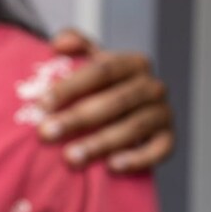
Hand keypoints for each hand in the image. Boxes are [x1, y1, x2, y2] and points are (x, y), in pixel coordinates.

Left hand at [41, 29, 174, 172]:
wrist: (122, 114)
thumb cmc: (97, 87)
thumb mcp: (88, 62)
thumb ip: (74, 45)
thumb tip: (59, 44)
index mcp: (133, 63)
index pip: (102, 71)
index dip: (71, 86)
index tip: (42, 104)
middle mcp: (152, 86)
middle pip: (115, 101)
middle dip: (77, 118)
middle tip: (46, 133)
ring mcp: (163, 113)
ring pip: (133, 127)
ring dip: (100, 143)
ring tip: (70, 157)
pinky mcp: (168, 139)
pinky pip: (159, 150)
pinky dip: (137, 158)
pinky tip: (112, 167)